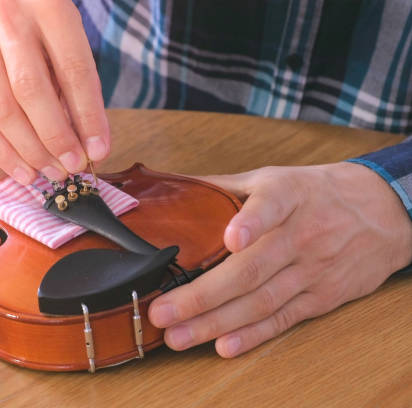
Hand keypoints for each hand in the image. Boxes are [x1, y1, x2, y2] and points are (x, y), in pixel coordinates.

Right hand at [0, 0, 109, 183]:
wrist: (0, 4)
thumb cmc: (45, 30)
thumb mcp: (70, 42)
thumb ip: (80, 87)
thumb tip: (91, 145)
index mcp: (48, 8)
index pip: (72, 69)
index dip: (88, 116)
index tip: (98, 150)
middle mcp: (8, 22)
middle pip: (31, 91)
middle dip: (55, 137)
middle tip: (73, 166)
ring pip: (1, 109)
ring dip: (29, 151)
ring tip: (52, 172)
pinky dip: (3, 152)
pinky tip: (23, 170)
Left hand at [149, 162, 411, 356]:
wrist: (382, 211)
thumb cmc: (313, 192)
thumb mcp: (273, 177)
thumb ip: (224, 186)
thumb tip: (171, 189)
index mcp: (287, 195)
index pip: (271, 206)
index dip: (250, 222)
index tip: (231, 239)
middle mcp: (302, 234)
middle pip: (252, 269)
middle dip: (203, 295)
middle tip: (162, 312)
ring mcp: (314, 269)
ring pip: (261, 301)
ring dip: (217, 323)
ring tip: (178, 336)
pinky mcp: (322, 296)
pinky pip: (284, 318)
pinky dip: (254, 335)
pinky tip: (224, 345)